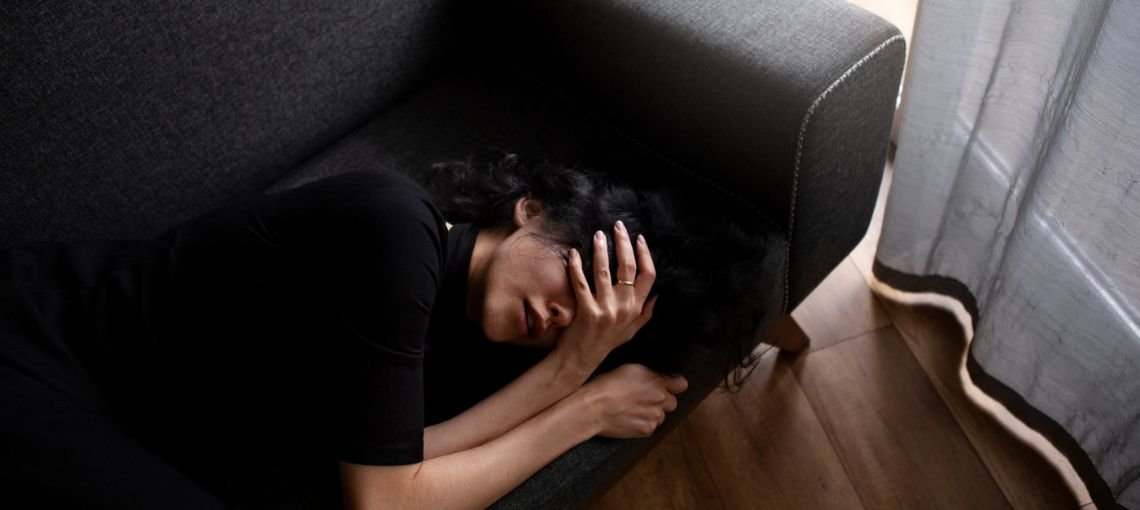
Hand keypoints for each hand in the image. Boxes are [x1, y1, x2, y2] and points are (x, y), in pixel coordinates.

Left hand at [558, 220, 656, 365]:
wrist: (581, 360)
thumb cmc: (606, 344)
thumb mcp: (631, 331)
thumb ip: (645, 314)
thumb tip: (657, 296)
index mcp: (636, 308)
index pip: (649, 275)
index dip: (645, 254)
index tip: (639, 238)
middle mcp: (624, 307)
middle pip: (629, 267)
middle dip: (624, 243)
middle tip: (617, 226)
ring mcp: (605, 309)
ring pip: (605, 271)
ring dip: (601, 249)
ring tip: (598, 234)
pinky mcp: (586, 311)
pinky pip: (581, 283)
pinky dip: (576, 266)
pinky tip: (574, 252)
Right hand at [579, 364, 687, 438]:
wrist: (594, 408)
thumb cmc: (607, 385)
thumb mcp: (631, 368)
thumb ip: (651, 374)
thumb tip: (661, 378)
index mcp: (658, 382)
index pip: (681, 384)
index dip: (674, 384)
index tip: (668, 385)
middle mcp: (661, 400)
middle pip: (673, 402)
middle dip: (663, 400)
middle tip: (645, 398)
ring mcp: (654, 417)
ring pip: (661, 416)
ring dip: (653, 413)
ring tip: (634, 409)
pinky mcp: (646, 430)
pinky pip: (651, 427)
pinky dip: (644, 423)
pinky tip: (630, 418)